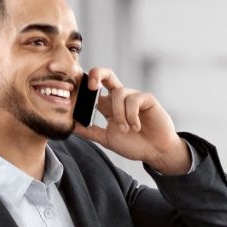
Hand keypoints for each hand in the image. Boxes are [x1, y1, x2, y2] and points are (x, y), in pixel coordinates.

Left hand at [73, 67, 190, 174]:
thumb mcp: (106, 139)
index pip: (94, 89)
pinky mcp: (147, 99)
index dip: (84, 87)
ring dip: (120, 114)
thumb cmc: (135, 145)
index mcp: (109, 105)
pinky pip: (133, 100)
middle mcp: (120, 98)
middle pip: (106, 74)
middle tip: (92, 86)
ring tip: (126, 129)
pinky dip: (132, 115)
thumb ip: (89, 131)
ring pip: (119, 93)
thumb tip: (70, 124)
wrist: (156, 152)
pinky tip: (137, 127)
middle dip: (97, 74)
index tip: (76, 96)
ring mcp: (134, 97)